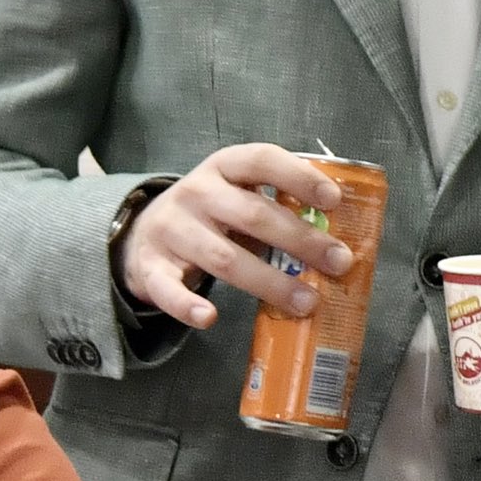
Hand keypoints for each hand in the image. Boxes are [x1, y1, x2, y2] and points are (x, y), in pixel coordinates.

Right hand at [117, 143, 355, 332]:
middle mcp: (195, 193)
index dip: (299, 177)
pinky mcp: (150, 266)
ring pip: (223, 258)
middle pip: (252, 215)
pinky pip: (168, 289)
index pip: (262, 161)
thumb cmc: (209, 213)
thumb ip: (274, 205)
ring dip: (269, 282)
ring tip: (306, 302)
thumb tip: (334, 239)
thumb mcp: (236, 193)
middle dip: (301, 240)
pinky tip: (209, 318)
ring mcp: (170, 230)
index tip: (334, 201)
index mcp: (222, 167)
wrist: (141, 232)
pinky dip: (186, 305)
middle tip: (339, 262)